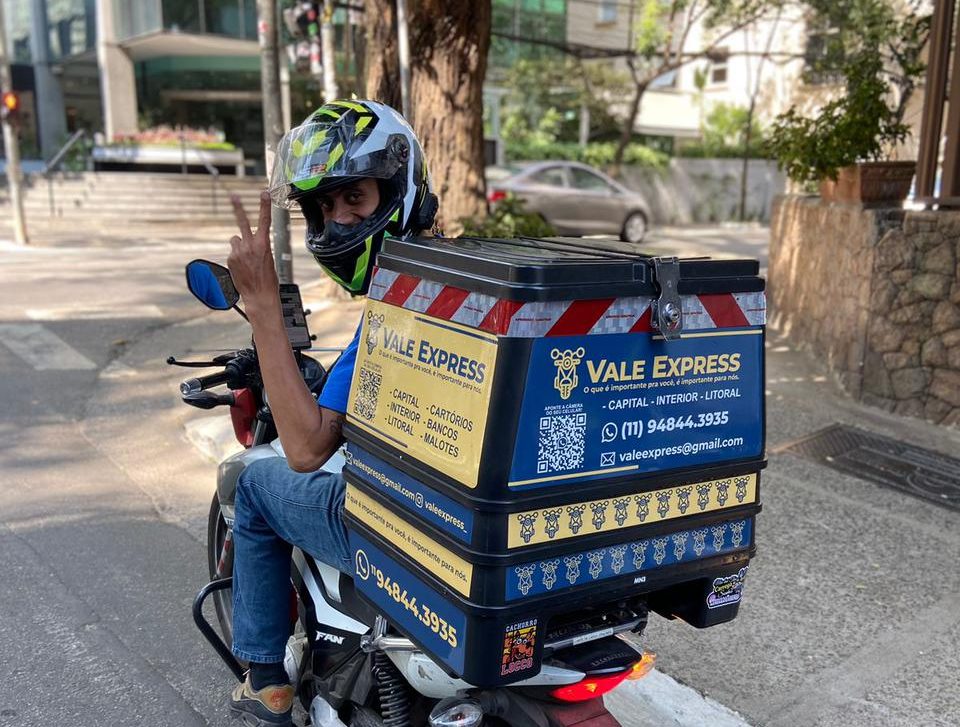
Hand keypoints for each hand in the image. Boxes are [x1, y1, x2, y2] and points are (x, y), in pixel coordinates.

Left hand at [227, 191, 279, 313]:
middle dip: (238, 207)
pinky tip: (242, 267)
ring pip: (236, 240)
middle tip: (233, 196)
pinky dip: (237, 257)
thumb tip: (248, 241)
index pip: (264, 220)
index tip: (263, 193)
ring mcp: (238, 252)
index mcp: (263, 244)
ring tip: (246, 259)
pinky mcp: (230, 259)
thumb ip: (259, 246)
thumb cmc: (268, 279)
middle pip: (242, 221)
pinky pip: (233, 252)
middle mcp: (249, 245)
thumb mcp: (269, 259)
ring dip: (240, 245)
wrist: (259, 295)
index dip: (264, 205)